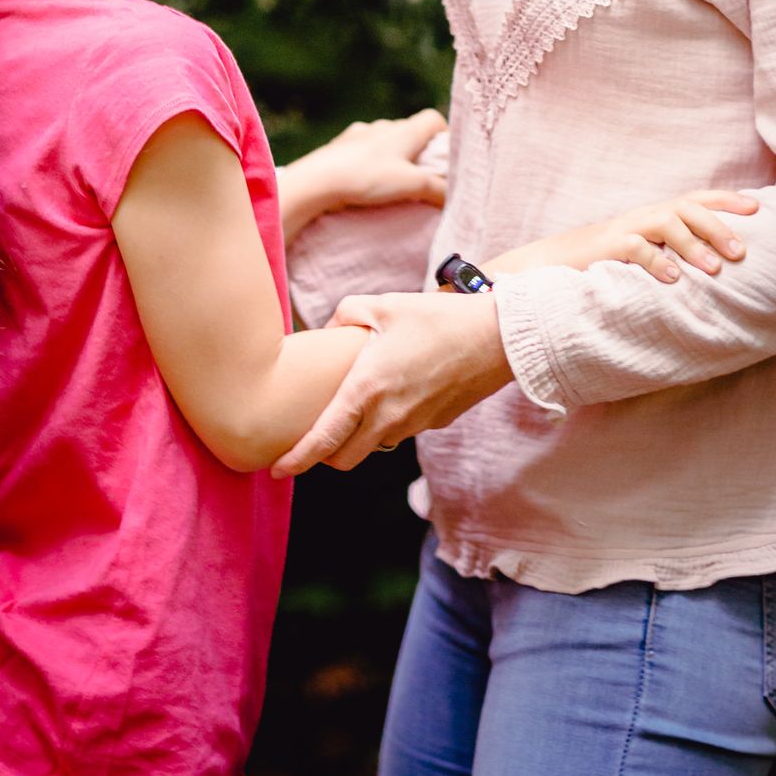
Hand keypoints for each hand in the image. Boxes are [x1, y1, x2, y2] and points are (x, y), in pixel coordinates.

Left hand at [270, 288, 508, 475]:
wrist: (498, 338)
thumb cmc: (439, 318)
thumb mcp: (384, 305)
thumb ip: (346, 315)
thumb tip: (331, 329)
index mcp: (367, 389)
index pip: (322, 439)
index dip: (296, 460)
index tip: (277, 469)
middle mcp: (388, 416)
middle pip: (344, 458)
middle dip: (324, 455)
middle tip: (314, 437)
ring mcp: (415, 424)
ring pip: (374, 445)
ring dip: (359, 436)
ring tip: (357, 406)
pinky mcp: (436, 423)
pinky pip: (402, 430)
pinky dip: (389, 421)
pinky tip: (397, 390)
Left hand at [278, 111, 446, 241]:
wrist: (316, 181)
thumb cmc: (366, 178)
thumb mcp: (410, 185)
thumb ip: (437, 189)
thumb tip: (454, 196)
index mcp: (404, 131)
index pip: (433, 118)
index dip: (443, 136)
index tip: (444, 159)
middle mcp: (383, 127)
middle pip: (410, 131)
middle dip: (418, 151)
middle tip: (420, 177)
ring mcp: (358, 135)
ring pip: (385, 141)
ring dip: (392, 157)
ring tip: (390, 183)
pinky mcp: (340, 147)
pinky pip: (362, 150)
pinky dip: (370, 162)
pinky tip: (364, 182)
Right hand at [491, 190, 758, 282]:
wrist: (556, 264)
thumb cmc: (612, 264)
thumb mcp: (649, 254)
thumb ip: (678, 254)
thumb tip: (722, 267)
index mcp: (658, 215)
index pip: (697, 199)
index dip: (727, 201)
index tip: (758, 210)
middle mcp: (645, 216)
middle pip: (686, 208)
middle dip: (717, 227)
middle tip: (741, 252)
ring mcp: (625, 229)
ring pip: (665, 223)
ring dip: (693, 244)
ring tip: (714, 269)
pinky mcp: (607, 248)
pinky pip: (634, 248)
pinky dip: (656, 262)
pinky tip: (673, 279)